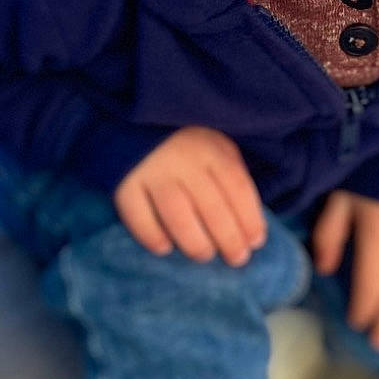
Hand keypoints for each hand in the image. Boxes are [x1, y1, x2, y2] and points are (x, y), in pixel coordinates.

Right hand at [114, 127, 267, 265]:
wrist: (133, 118)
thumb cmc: (184, 141)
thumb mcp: (215, 145)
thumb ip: (230, 175)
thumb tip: (248, 224)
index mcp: (210, 148)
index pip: (237, 188)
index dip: (250, 219)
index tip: (256, 242)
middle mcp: (182, 159)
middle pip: (212, 207)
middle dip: (229, 239)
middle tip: (237, 259)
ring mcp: (152, 171)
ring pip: (177, 215)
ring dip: (195, 243)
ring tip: (204, 255)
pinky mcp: (123, 182)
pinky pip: (137, 216)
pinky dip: (151, 236)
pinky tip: (164, 247)